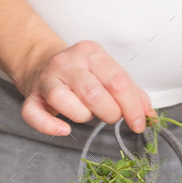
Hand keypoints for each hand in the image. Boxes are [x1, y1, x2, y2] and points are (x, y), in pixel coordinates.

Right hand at [19, 40, 151, 136]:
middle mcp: (67, 62)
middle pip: (92, 92)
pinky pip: (34, 114)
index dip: (132, 107)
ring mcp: (47, 78)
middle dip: (109, 113)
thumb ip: (131, 92)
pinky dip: (49, 126)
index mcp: (91, 52)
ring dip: (82, 116)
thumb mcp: (108, 73)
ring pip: (63, 99)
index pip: (117, 81)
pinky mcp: (31, 96)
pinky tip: (64, 130)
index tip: (138, 123)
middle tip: (111, 116)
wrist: (41, 62)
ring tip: (87, 115)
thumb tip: (150, 115)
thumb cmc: (81, 72)